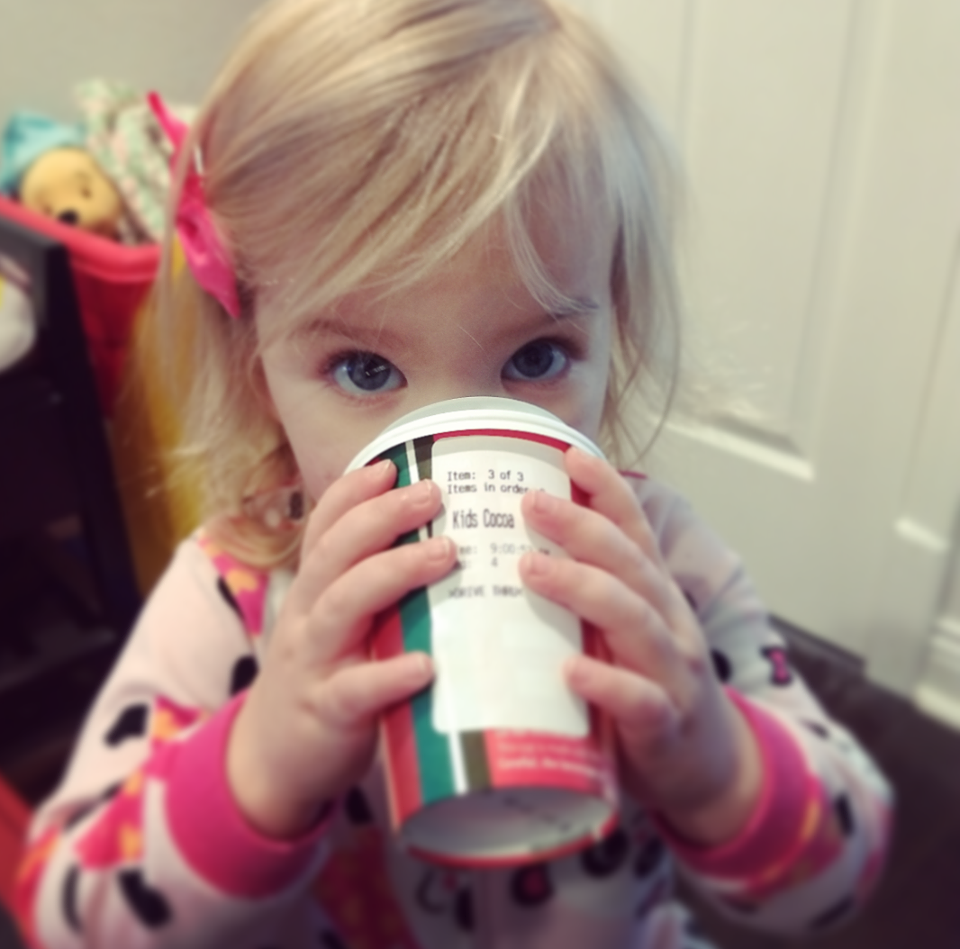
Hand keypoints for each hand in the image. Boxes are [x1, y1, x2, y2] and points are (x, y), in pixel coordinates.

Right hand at [226, 460, 455, 838]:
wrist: (272, 761)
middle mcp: (308, 616)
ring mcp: (314, 662)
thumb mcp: (339, 625)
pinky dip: (389, 674)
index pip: (324, 527)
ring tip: (444, 554)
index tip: (391, 466)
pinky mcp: (327, 713)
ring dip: (393, 573)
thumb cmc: (326, 677)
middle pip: (336, 552)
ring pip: (344, 604)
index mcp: (314, 590)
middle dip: (381, 517)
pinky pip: (356, 690)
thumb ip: (377, 591)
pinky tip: (426, 664)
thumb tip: (452, 545)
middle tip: (433, 493)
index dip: (352, 492)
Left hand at [518, 448, 761, 846]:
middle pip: (629, 563)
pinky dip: (606, 683)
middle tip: (530, 502)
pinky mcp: (666, 726)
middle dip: (581, 527)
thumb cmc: (649, 688)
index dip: (607, 490)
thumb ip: (587, 599)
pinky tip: (569, 670)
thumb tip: (515, 554)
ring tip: (529, 568)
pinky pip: (639, 701)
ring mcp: (673, 672)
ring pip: (634, 618)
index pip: (634, 532)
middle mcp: (670, 622)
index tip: (571, 454)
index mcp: (655, 597)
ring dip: (582, 588)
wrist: (708, 768)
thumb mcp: (624, 633)